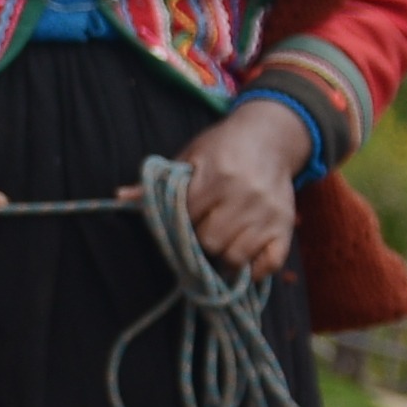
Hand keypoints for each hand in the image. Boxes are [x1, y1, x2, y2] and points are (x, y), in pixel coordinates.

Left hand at [176, 97, 313, 280]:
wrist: (271, 137)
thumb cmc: (222, 147)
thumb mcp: (190, 156)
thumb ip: (159, 182)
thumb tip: (121, 197)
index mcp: (219, 176)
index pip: (187, 216)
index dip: (178, 222)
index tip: (182, 218)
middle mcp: (246, 196)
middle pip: (209, 241)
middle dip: (199, 239)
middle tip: (202, 228)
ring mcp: (268, 214)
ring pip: (234, 257)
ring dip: (222, 254)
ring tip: (220, 238)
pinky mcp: (285, 227)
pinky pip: (268, 265)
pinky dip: (253, 269)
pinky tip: (242, 256)